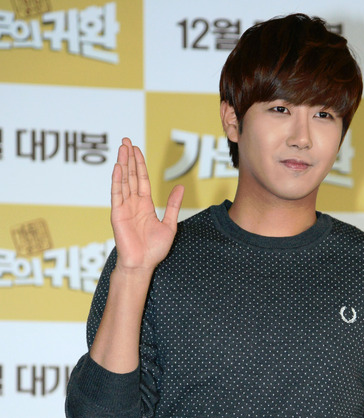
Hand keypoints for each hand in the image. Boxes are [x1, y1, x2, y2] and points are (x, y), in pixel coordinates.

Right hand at [111, 137, 183, 274]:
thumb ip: (173, 205)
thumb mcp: (170, 225)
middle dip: (129, 158)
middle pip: (130, 176)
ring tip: (122, 148)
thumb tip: (180, 187)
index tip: (136, 150)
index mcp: (144, 206)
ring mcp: (124, 208)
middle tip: (126, 140)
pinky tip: (118, 167)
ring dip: (122, 164)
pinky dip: (117, 181)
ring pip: (123, 181)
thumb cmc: (154, 250)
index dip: (139, 164)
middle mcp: (133, 204)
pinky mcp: (117, 214)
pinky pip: (117, 194)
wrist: (143, 264)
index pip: (140, 180)